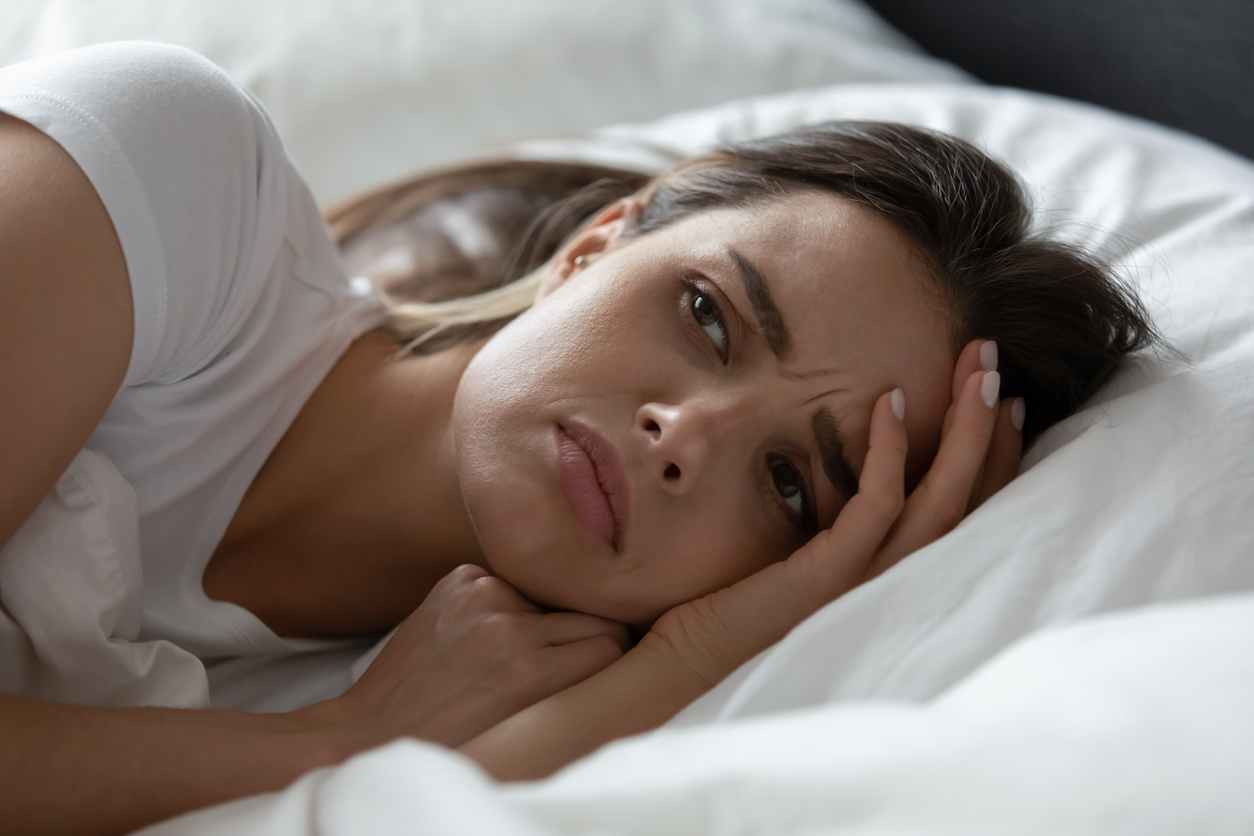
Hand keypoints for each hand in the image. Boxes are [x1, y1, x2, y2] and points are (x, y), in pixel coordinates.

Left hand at [305, 565, 630, 749]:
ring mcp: (479, 596)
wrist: (371, 734)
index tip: (598, 676)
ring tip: (515, 655)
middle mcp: (507, 626)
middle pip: (589, 615)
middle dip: (585, 639)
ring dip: (544, 620)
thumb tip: (616, 657)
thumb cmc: (455, 747)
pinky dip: (506, 604)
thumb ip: (573, 692)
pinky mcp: (459, 580)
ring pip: (552, 597)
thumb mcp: (525, 734)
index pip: (613, 642)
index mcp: (532, 672)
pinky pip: (511, 581)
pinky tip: (484, 636)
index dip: (610, 661)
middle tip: (563, 668)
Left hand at [643, 339, 1022, 687]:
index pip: (961, 512)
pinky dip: (889, 453)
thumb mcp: (800, 559)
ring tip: (975, 369)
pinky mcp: (826, 580)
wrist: (683, 670)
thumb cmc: (732, 612)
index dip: (991, 456)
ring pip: (941, 501)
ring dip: (965, 430)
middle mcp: (894, 586)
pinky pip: (875, 506)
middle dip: (989, 427)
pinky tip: (890, 403)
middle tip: (990, 359)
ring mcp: (865, 586)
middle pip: (967, 499)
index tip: (1003, 400)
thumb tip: (844, 462)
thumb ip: (835, 525)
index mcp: (892, 581)